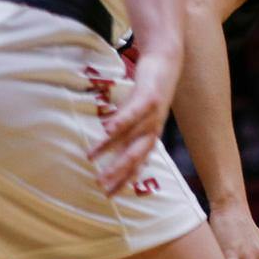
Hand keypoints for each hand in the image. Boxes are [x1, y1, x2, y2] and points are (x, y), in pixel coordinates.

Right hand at [90, 48, 178, 195]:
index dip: (124, 180)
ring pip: (133, 137)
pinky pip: (134, 112)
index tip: (109, 196)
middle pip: (136, 156)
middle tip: (100, 186)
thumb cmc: (148, 91)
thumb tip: (108, 143)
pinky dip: (121, 121)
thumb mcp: (136, 115)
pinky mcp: (150, 97)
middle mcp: (152, 129)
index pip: (136, 163)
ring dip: (113, 149)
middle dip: (119, 173)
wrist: (167, 63)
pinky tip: (106, 129)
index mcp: (148, 136)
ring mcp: (153, 115)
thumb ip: (125, 130)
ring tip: (91, 157)